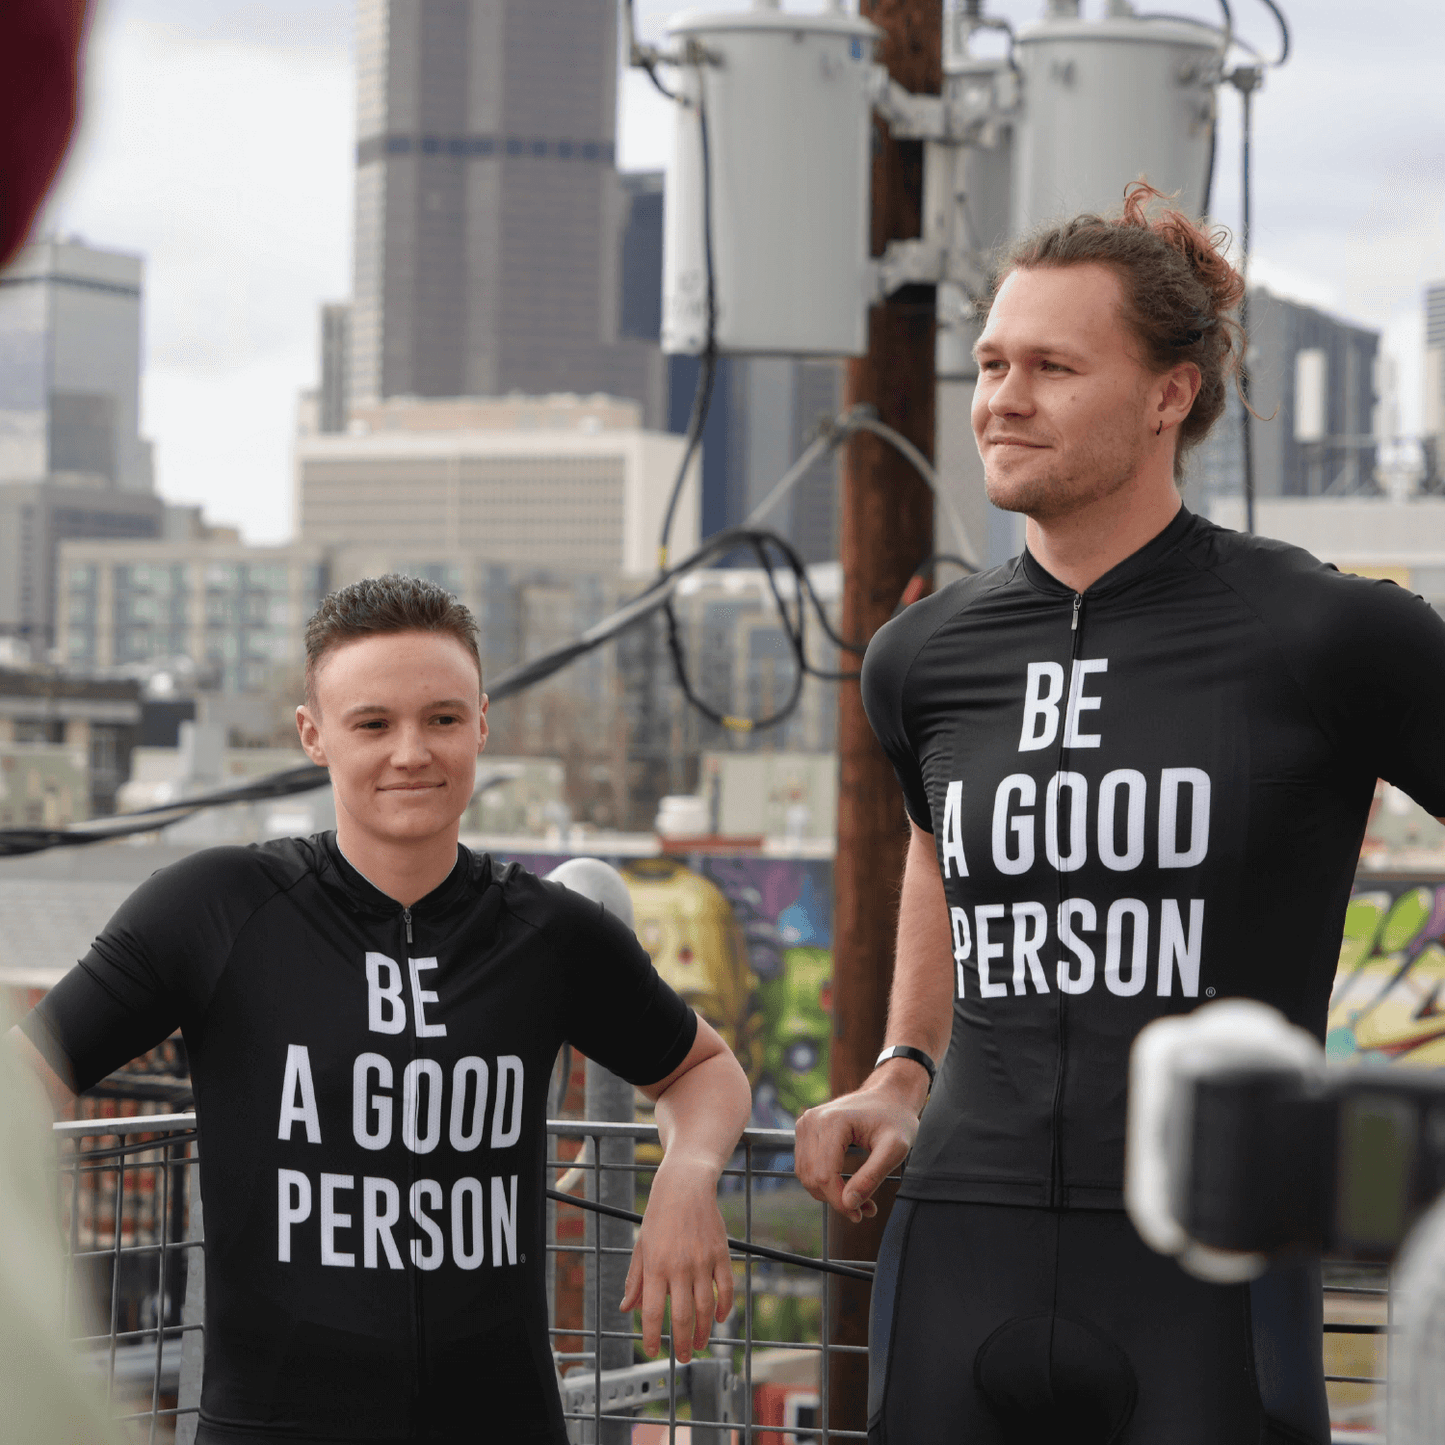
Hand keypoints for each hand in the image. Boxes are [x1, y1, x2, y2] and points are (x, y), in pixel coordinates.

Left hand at [620, 1156, 733, 1361]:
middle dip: (681, 1343)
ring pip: (706, 1308)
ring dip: (703, 1331)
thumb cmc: (659, 1216)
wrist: (685, 1186)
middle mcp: (679, 1267)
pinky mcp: (721, 1254)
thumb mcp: (641, 1246)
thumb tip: (627, 1309)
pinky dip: (725, 1308)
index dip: (651, 1336)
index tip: (650, 1351)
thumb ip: (635, 1280)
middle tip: (681, 1358)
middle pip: (682, 1316)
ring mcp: (702, 1261)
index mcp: (655, 1266)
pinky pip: (726, 1288)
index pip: (652, 1311)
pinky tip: (719, 1318)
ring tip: (698, 1344)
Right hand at [795, 1080, 920, 1222]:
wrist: (887, 1096)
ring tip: (860, 1199)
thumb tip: (849, 1204)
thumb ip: (872, 1176)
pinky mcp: (805, 1131)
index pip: (824, 1176)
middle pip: (813, 1178)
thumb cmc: (895, 1120)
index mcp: (832, 1122)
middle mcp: (812, 1121)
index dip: (840, 1202)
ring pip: (806, 1176)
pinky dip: (824, 1183)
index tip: (862, 1214)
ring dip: (829, 1195)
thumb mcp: (895, 1149)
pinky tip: (846, 1187)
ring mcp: (805, 1124)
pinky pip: (806, 1167)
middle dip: (837, 1200)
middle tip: (866, 1209)